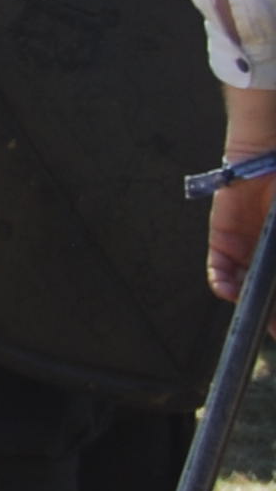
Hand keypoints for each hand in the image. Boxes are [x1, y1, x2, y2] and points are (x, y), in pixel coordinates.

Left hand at [215, 175, 271, 303]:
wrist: (268, 164)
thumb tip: (275, 287)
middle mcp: (266, 262)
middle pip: (264, 297)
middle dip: (269, 314)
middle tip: (274, 326)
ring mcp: (245, 256)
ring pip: (244, 289)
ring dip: (249, 301)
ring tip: (257, 308)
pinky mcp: (222, 245)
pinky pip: (219, 273)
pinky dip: (224, 285)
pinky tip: (231, 290)